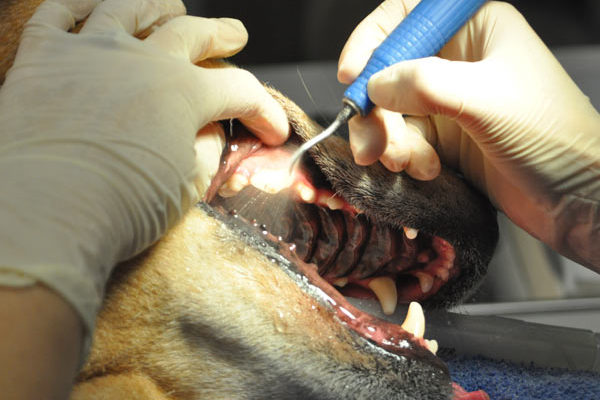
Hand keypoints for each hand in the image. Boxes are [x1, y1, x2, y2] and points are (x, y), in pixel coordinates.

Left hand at [0, 0, 288, 343]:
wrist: (47, 211)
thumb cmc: (122, 206)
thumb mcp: (188, 185)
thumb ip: (206, 149)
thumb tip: (209, 130)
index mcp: (184, 93)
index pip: (240, 91)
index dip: (264, 111)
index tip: (273, 133)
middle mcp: (142, 60)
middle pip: (192, 35)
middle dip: (221, 36)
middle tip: (235, 36)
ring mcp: (91, 51)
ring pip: (128, 9)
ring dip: (156, 7)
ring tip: (171, 6)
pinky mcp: (43, 57)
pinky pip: (57, 14)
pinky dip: (74, 6)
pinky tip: (88, 6)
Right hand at [338, 0, 599, 268]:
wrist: (576, 199)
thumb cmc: (553, 138)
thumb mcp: (487, 100)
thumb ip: (424, 84)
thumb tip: (375, 86)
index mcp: (474, 29)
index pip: (406, 16)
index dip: (373, 40)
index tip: (352, 74)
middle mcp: (458, 61)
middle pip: (389, 71)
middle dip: (375, 110)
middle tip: (369, 143)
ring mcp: (449, 101)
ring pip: (391, 111)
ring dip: (390, 141)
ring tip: (409, 163)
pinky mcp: (446, 139)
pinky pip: (405, 140)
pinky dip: (406, 158)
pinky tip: (429, 171)